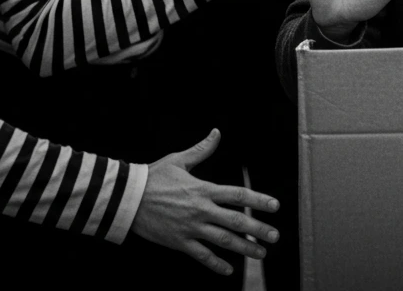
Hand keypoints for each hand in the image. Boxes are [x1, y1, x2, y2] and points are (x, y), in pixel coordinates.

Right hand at [131, 129, 280, 275]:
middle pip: (236, 220)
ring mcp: (190, 227)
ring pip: (223, 240)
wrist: (127, 198)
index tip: (275, 206)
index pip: (238, 195)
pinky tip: (229, 270)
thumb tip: (217, 132)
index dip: (259, 200)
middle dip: (258, 229)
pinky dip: (216, 264)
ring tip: (261, 253)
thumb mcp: (179, 160)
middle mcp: (201, 209)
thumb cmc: (153, 177)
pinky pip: (201, 256)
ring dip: (245, 247)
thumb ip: (202, 149)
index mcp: (203, 189)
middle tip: (275, 236)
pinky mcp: (179, 242)